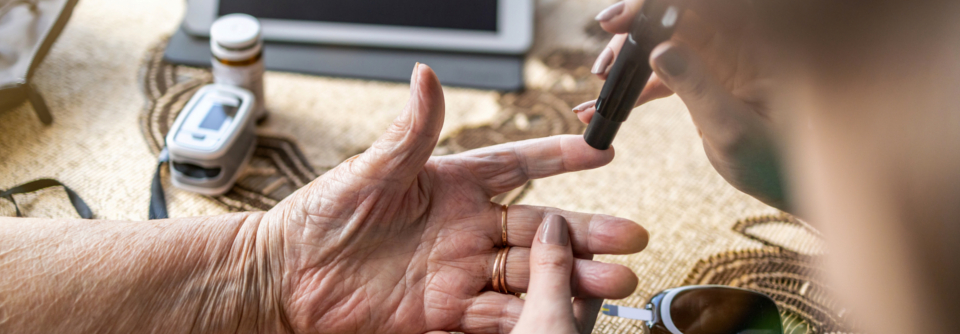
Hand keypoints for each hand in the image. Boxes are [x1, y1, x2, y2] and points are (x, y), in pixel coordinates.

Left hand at [260, 64, 647, 332]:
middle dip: (588, 234)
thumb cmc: (320, 216)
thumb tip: (427, 75)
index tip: (604, 150)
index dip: (560, 158)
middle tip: (630, 238)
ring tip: (613, 282)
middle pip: (540, 231)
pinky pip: (496, 319)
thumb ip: (409, 132)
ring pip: (528, 276)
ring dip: (571, 280)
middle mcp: (464, 230)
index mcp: (451, 186)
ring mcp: (457, 274)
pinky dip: (529, 321)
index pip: (517, 166)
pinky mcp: (443, 314)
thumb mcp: (369, 170)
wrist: (286, 277)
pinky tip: (560, 321)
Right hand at [579, 0, 788, 210]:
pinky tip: (604, 106)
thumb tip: (658, 51)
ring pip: (663, 38)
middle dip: (633, 33)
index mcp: (757, 39)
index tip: (617, 23)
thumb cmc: (779, 164)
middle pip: (674, 15)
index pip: (697, 5)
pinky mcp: (708, 73)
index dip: (653, 7)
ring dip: (628, 59)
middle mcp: (738, 37)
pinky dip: (636, 84)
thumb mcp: (733, 131)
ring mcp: (721, 54)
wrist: (792, 187)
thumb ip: (697, 88)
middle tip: (604, 66)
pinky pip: (665, 66)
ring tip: (601, 86)